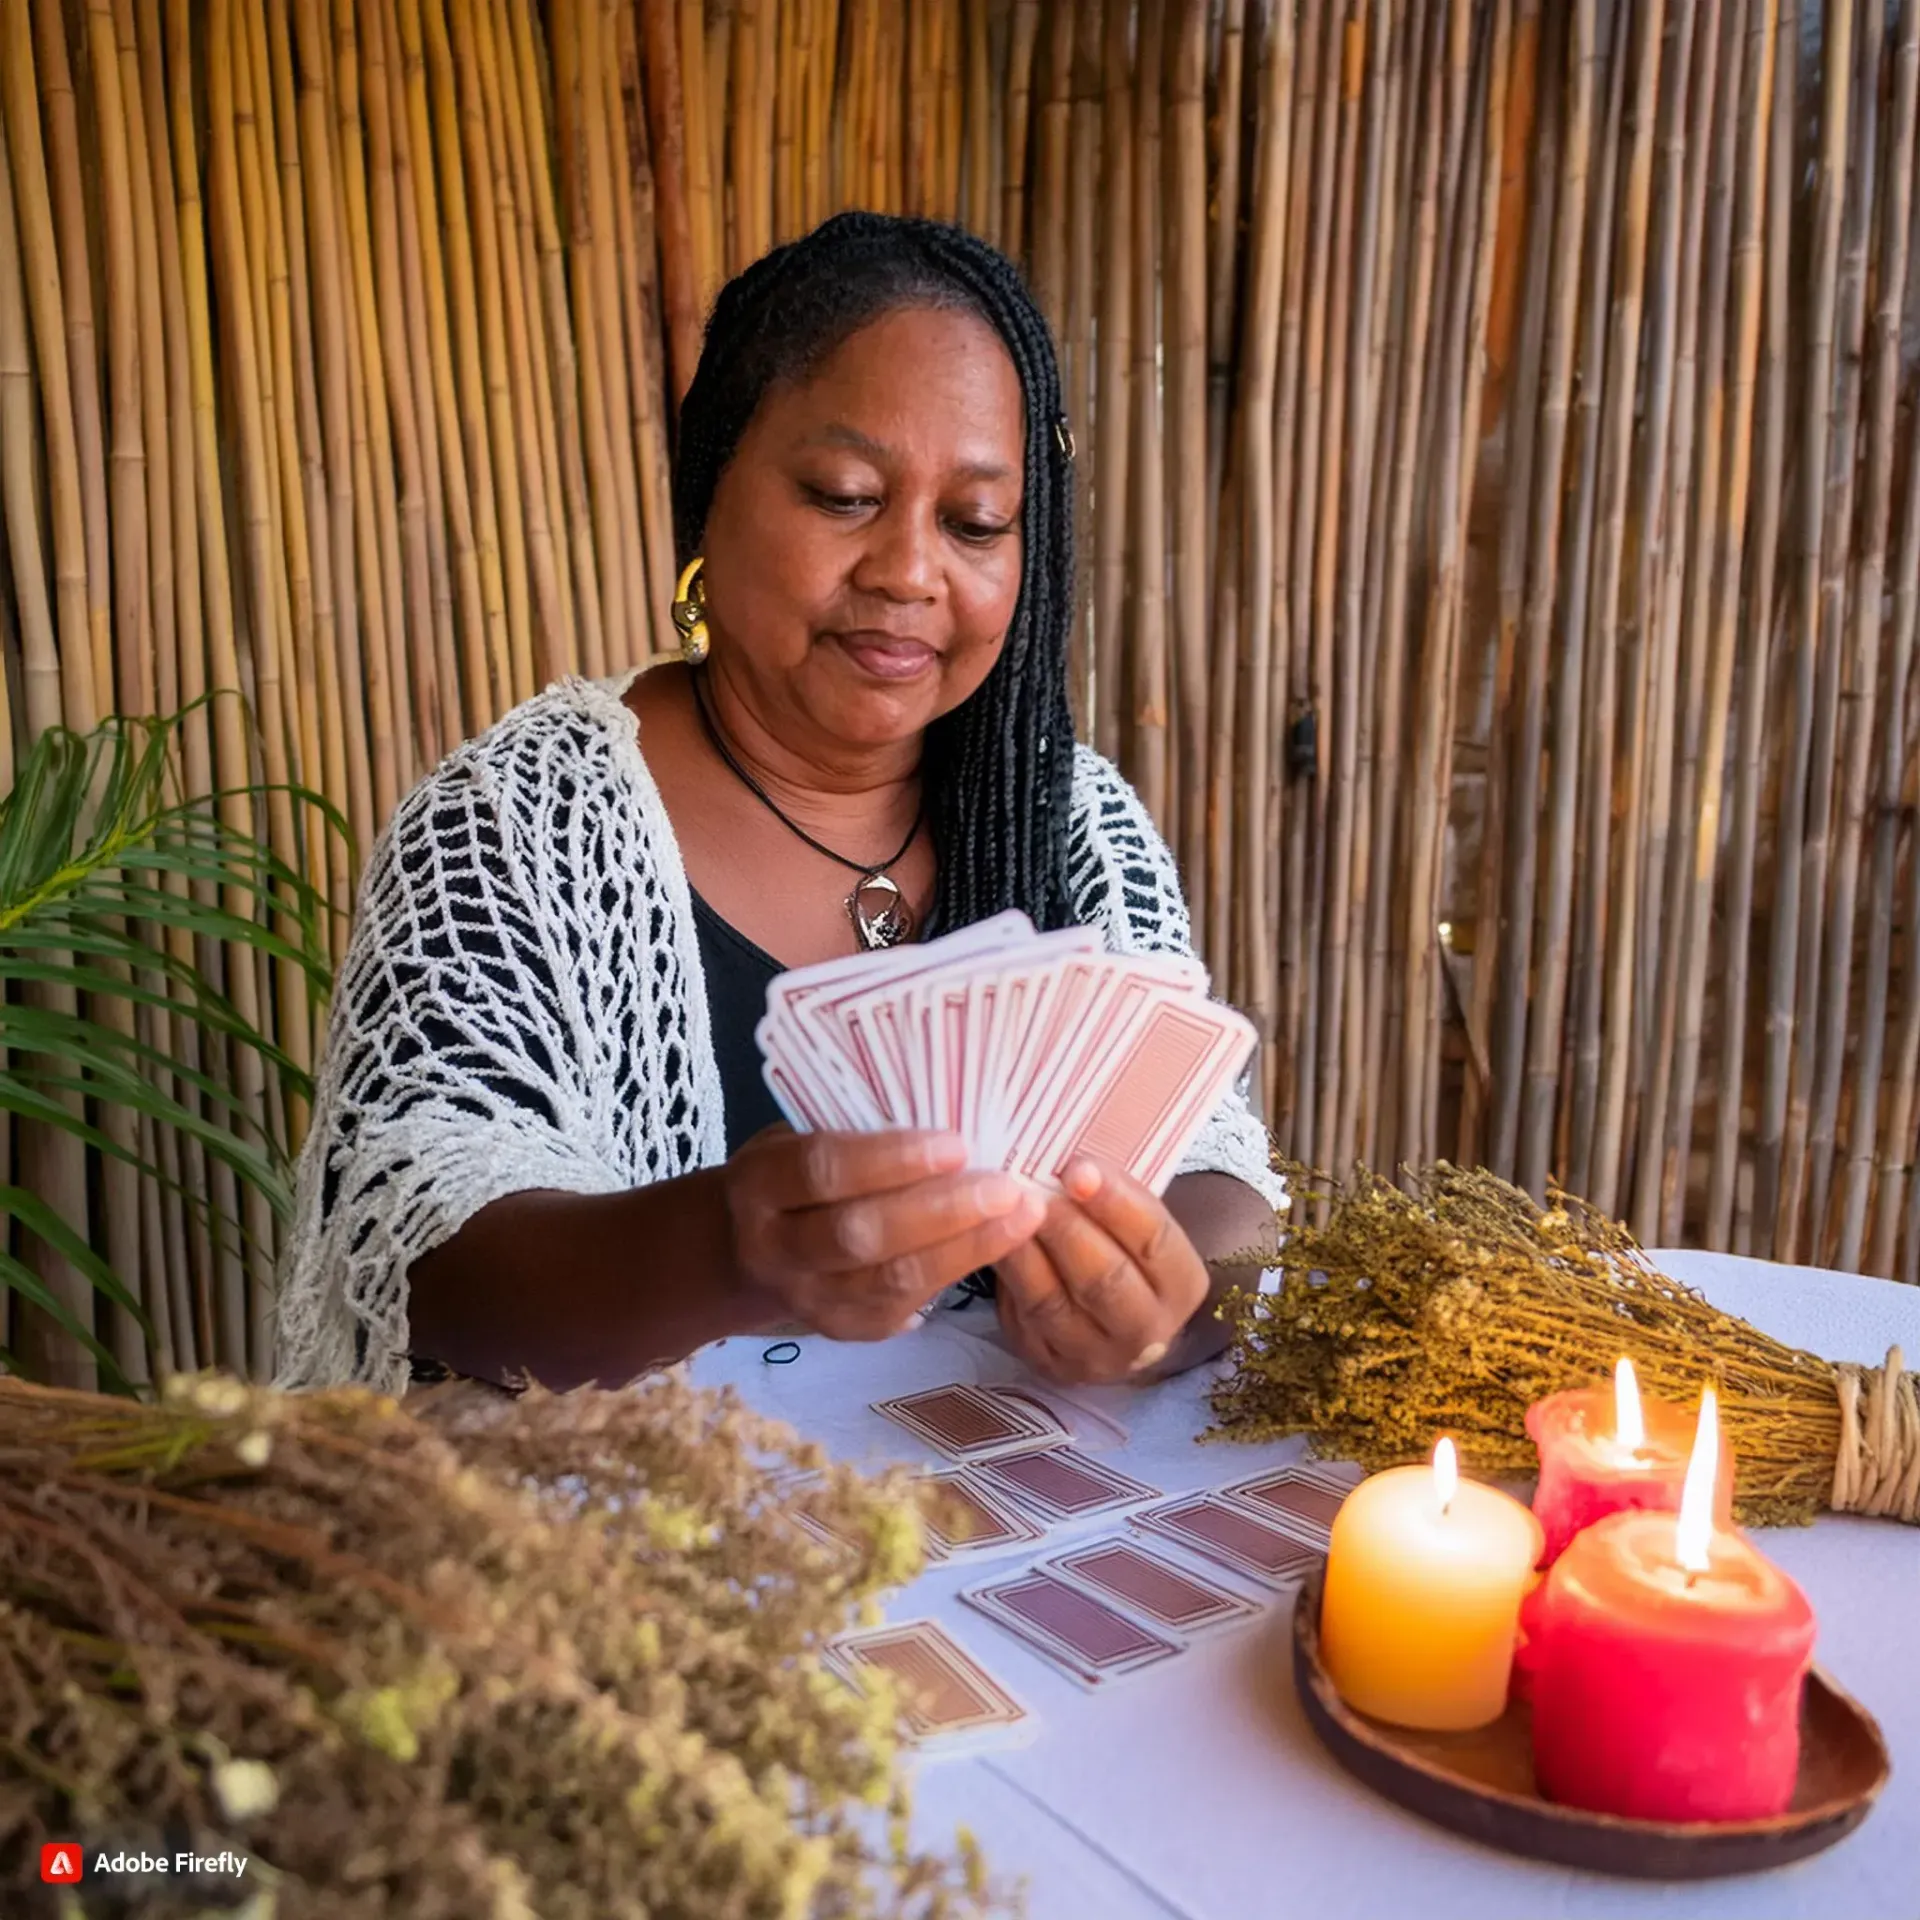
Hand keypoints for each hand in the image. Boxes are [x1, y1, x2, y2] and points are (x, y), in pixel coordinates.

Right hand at [722, 1124, 1045, 1340]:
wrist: (749, 1249)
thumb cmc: (795, 1172)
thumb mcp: (804, 1135)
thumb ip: (858, 1129)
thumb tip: (952, 1111)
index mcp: (759, 1184)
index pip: (824, 1170)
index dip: (892, 1159)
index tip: (957, 1144)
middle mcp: (775, 1249)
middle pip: (860, 1236)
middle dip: (942, 1211)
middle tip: (1005, 1187)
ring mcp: (807, 1298)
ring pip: (891, 1281)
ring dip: (965, 1248)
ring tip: (1021, 1217)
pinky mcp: (842, 1329)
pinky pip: (906, 1306)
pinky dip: (957, 1274)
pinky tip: (999, 1245)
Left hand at [992, 1158, 1210, 1385]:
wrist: (1111, 1317)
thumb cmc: (1122, 1249)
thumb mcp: (1135, 1225)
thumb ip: (1110, 1198)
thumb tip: (1065, 1159)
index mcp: (1183, 1284)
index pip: (1154, 1240)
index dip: (1116, 1202)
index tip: (1077, 1168)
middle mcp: (1147, 1330)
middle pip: (1106, 1280)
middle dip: (1067, 1230)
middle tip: (1034, 1191)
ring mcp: (1097, 1355)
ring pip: (1056, 1304)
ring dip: (1027, 1254)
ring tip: (1005, 1212)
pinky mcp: (1052, 1365)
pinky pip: (1023, 1321)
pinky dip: (1008, 1279)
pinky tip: (993, 1244)